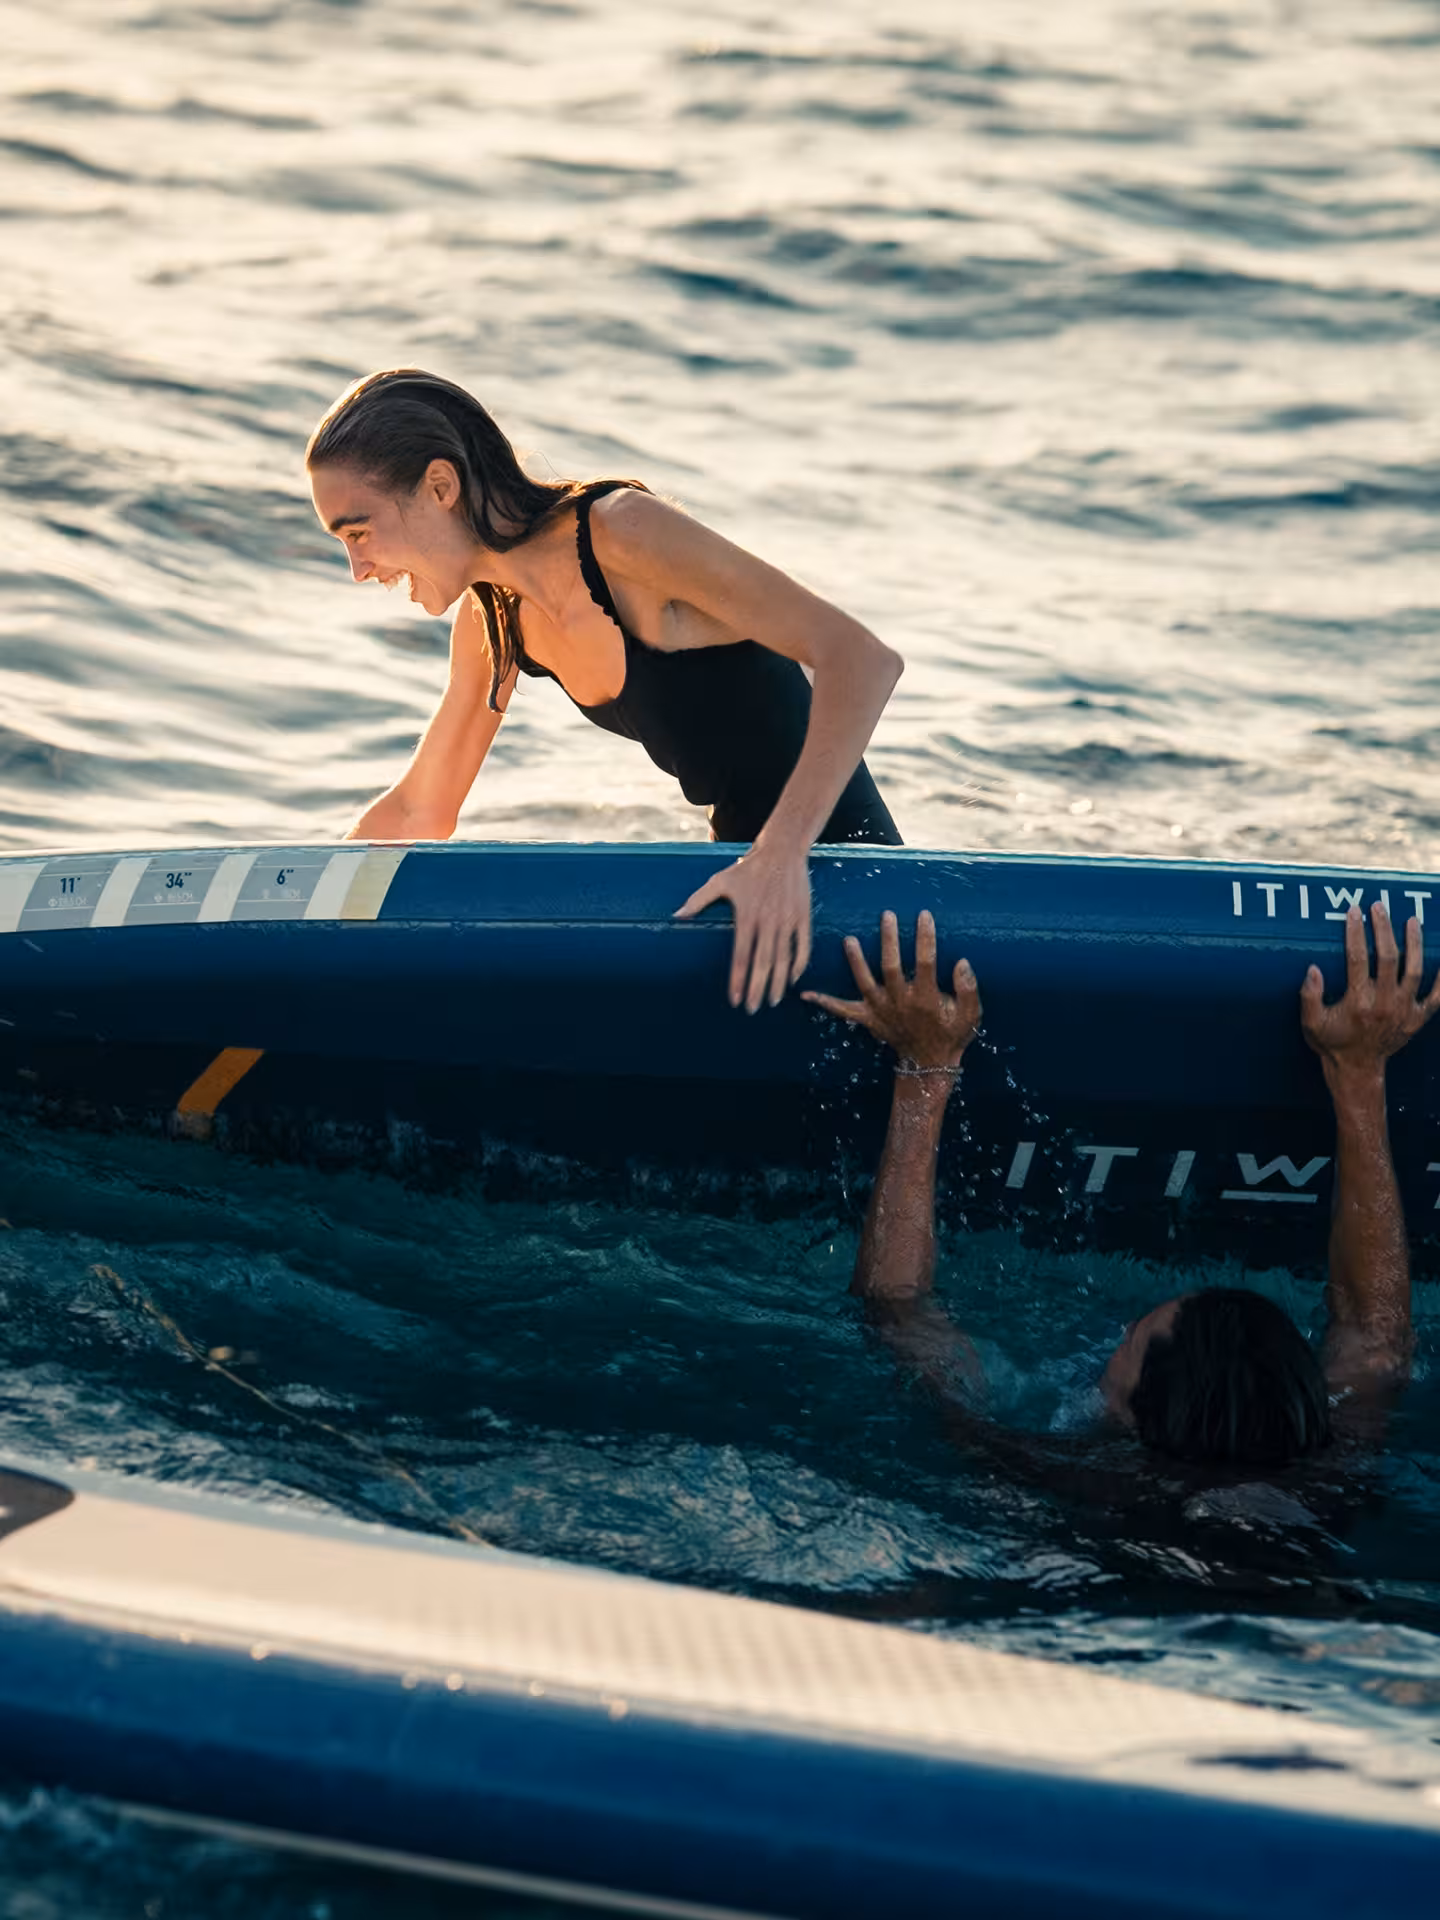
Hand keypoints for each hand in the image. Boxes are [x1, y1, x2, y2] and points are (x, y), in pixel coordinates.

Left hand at [675, 842, 811, 1011]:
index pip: (741, 956)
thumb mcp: (720, 881)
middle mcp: (768, 921)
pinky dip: (799, 964)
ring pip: (783, 959)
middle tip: (752, 1008)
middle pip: (763, 962)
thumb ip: (697, 900)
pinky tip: (793, 979)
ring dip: (778, 982)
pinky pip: (803, 946)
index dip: (737, 979)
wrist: (782, 851)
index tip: (734, 999)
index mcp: (747, 916)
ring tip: (773, 1001)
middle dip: (757, 988)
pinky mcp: (803, 917)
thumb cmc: (748, 869)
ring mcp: (787, 920)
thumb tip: (676, 916)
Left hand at [802, 909, 980, 1067]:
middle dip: (888, 941)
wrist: (929, 1063)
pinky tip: (806, 993)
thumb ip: (968, 989)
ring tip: (848, 939)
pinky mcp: (867, 1019)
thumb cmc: (952, 1034)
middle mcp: (900, 1002)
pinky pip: (843, 1011)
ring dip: (856, 962)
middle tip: (886, 915)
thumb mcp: (970, 1015)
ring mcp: (881, 1011)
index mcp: (926, 998)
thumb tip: (962, 962)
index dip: (925, 939)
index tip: (923, 915)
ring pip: (865, 983)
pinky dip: (825, 1003)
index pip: (925, 962)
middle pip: (891, 968)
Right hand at [1301, 903, 1439, 1078]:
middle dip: (1384, 929)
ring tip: (1412, 921)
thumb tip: (1313, 969)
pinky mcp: (1417, 1018)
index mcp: (1358, 1003)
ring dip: (1414, 943)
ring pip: (1415, 970)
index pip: (1357, 958)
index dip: (1355, 932)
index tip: (1353, 911)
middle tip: (1379, 908)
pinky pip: (1437, 997)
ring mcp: (1404, 1011)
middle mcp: (1384, 1004)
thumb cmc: (1332, 1043)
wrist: (1358, 1070)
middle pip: (1388, 958)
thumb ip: (1310, 996)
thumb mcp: (1311, 1023)